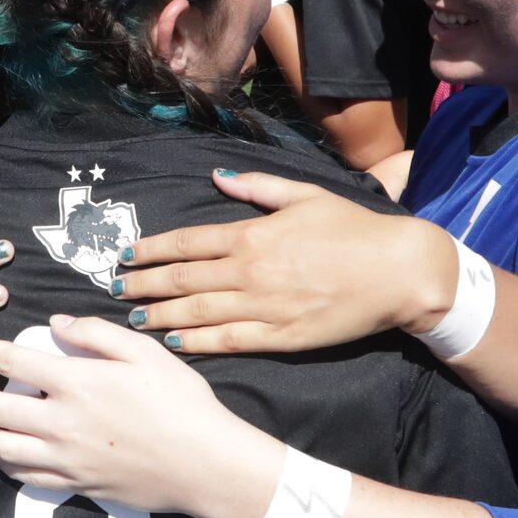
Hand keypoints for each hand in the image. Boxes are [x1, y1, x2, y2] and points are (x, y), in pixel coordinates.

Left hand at [0, 313, 267, 517]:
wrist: (207, 465)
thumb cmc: (182, 402)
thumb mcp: (144, 351)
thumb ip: (94, 332)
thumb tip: (55, 322)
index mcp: (76, 382)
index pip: (10, 362)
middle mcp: (61, 422)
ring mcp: (66, 458)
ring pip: (1, 448)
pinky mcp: (77, 484)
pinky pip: (26, 477)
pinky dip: (2, 465)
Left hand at [111, 171, 454, 354]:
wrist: (401, 271)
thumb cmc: (354, 228)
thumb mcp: (305, 194)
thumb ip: (257, 187)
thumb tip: (218, 175)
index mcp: (253, 234)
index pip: (187, 242)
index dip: (152, 250)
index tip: (126, 256)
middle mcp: (251, 271)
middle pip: (183, 279)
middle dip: (144, 285)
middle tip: (116, 290)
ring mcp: (265, 307)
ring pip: (199, 312)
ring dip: (160, 315)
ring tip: (132, 318)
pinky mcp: (283, 337)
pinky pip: (230, 341)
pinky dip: (198, 342)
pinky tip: (174, 341)